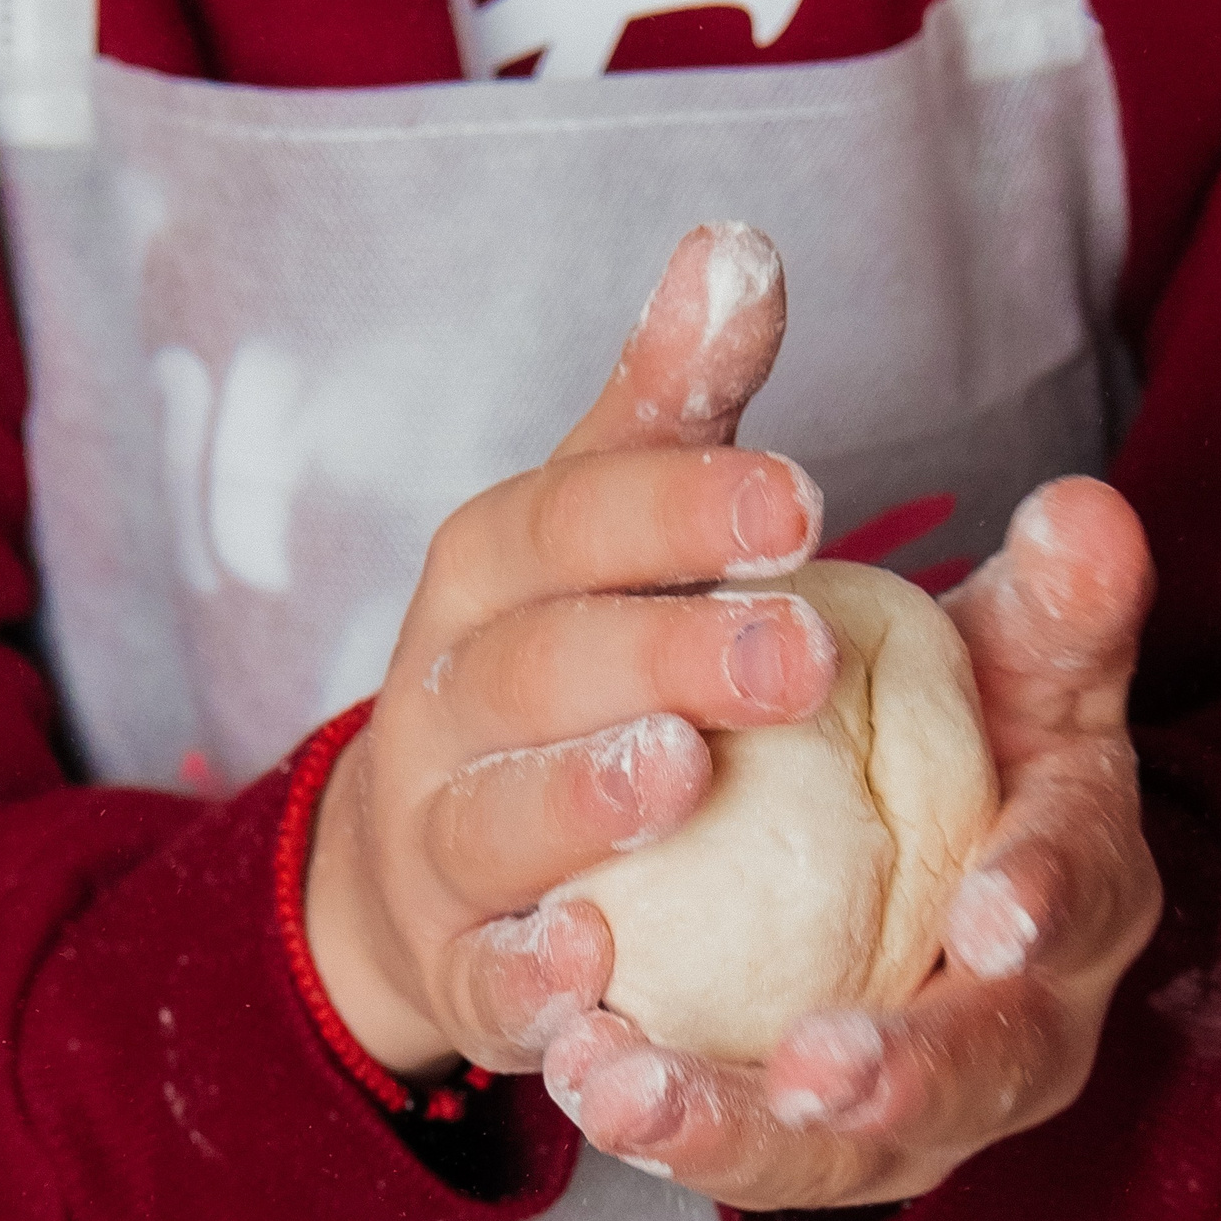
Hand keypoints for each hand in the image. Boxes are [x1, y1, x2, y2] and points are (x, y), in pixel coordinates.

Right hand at [304, 223, 833, 1079]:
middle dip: (660, 648)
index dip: (679, 505)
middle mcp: (449, 692)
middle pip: (543, 662)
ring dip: (581, 796)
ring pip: (496, 816)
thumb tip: (737, 242)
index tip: (804, 498)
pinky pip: (481, 978)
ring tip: (682, 771)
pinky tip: (595, 969)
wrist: (416, 860)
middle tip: (797, 648)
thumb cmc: (559, 657)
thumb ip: (675, 404)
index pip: (575, 516)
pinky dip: (526, 978)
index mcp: (495, 568)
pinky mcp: (456, 965)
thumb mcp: (603, 522)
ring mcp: (440, 836)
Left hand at [542, 475, 1161, 1210]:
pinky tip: (578, 1074)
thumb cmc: (981, 743)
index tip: (990, 914)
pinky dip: (671, 1129)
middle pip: (982, 1070)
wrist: (947, 870)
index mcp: (1087, 888)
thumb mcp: (1027, 663)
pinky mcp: (819, 1144)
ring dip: (733, 1131)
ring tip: (623, 1085)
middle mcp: (1022, 1022)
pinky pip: (746, 1158)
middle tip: (809, 1072)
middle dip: (901, 1081)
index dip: (1047, 902)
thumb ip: (1054, 597)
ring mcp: (921, 1105)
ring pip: (844, 1154)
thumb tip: (1082, 504)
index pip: (1086, 894)